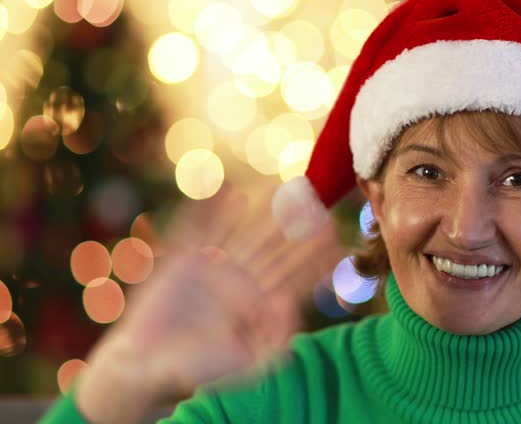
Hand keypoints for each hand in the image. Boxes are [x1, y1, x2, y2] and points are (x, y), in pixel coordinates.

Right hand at [75, 183, 345, 422]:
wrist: (146, 370)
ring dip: (261, 211)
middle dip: (295, 224)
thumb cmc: (197, 374)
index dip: (314, 255)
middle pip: (274, 247)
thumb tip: (291, 299)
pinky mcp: (182, 263)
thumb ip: (277, 340)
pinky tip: (231, 193)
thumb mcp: (249, 367)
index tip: (334, 233)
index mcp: (258, 305)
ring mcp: (212, 270)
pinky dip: (213, 213)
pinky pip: (200, 232)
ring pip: (243, 233)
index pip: (293, 274)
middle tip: (316, 198)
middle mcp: (240, 282)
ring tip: (281, 186)